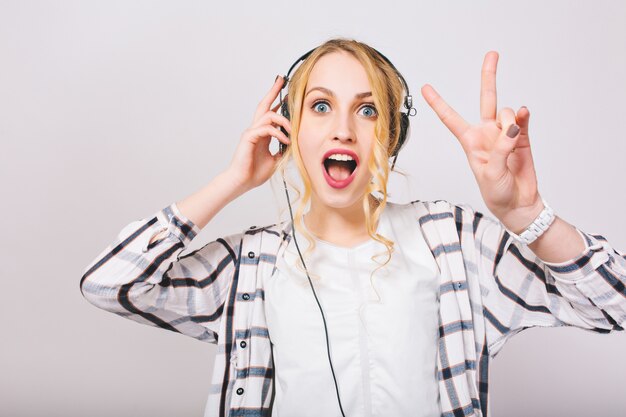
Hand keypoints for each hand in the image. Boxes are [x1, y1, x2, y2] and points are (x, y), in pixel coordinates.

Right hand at [226, 76, 291, 191]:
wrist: (242, 182)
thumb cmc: (255, 173)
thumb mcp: (275, 160)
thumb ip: (282, 150)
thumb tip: (293, 145)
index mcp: (262, 133)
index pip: (270, 113)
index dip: (279, 101)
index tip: (288, 92)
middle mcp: (256, 129)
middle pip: (264, 104)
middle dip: (273, 91)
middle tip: (282, 79)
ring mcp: (251, 132)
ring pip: (268, 115)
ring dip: (283, 120)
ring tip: (293, 129)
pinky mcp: (249, 138)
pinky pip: (266, 129)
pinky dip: (278, 132)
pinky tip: (286, 140)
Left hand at [421, 51, 543, 229]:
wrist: (518, 204)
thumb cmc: (496, 193)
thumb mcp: (490, 174)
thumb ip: (500, 150)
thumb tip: (512, 129)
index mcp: (470, 141)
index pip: (450, 118)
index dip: (438, 103)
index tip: (425, 88)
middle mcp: (487, 132)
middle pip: (487, 97)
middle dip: (489, 75)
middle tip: (492, 54)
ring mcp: (505, 133)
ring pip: (507, 111)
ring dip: (510, 120)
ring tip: (511, 141)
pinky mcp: (523, 137)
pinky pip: (523, 119)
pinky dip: (523, 117)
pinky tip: (524, 116)